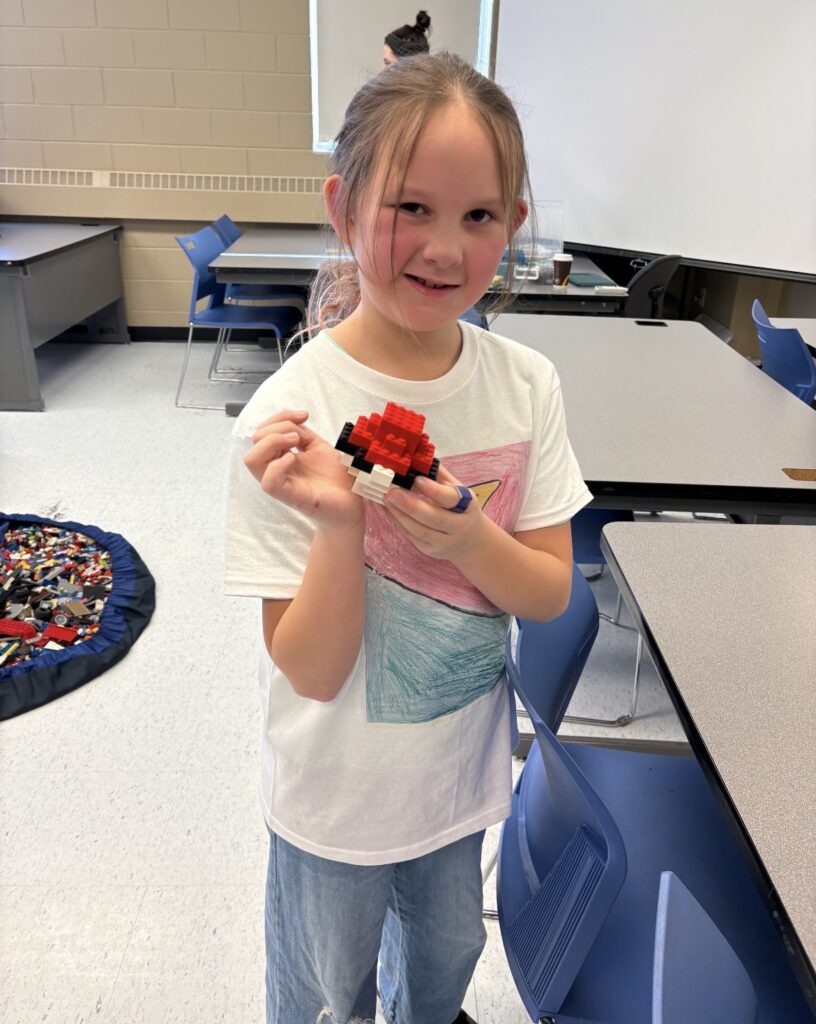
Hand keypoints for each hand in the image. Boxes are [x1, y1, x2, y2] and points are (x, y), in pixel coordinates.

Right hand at [243, 410, 363, 530]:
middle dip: (276, 427)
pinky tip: (294, 459)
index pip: (263, 431)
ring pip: (252, 460)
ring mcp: (282, 484)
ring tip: (296, 442)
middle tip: (298, 435)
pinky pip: (269, 483)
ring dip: (273, 442)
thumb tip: (293, 421)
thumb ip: (302, 432)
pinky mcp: (292, 497)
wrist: (353, 501)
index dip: (280, 417)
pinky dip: (278, 466)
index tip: (304, 415)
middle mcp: (277, 469)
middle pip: (254, 441)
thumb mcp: (317, 446)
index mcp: (280, 456)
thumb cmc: (335, 477)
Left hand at [383, 464, 483, 560]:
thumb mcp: (458, 490)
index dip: (434, 490)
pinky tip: (389, 510)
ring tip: (386, 499)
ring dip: (399, 514)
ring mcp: (444, 542)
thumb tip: (419, 458)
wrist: (470, 541)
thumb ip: (440, 476)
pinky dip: (398, 522)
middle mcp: (458, 527)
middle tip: (391, 492)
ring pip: (419, 530)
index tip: (417, 479)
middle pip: (433, 518)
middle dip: (410, 505)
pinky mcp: (430, 550)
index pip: (451, 499)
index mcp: (467, 506)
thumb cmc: (460, 509)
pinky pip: (412, 536)